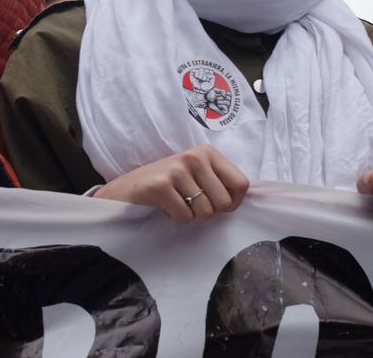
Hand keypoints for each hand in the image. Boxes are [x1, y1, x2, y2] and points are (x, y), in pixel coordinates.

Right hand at [92, 145, 248, 222]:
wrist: (125, 190)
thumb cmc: (167, 186)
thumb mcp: (197, 176)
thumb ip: (220, 182)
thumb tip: (247, 198)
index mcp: (208, 153)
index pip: (242, 184)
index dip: (232, 203)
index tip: (215, 204)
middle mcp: (195, 156)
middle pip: (224, 203)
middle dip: (208, 212)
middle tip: (189, 203)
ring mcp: (177, 169)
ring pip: (204, 212)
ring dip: (190, 216)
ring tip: (175, 202)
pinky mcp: (160, 185)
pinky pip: (184, 216)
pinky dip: (175, 218)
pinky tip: (164, 206)